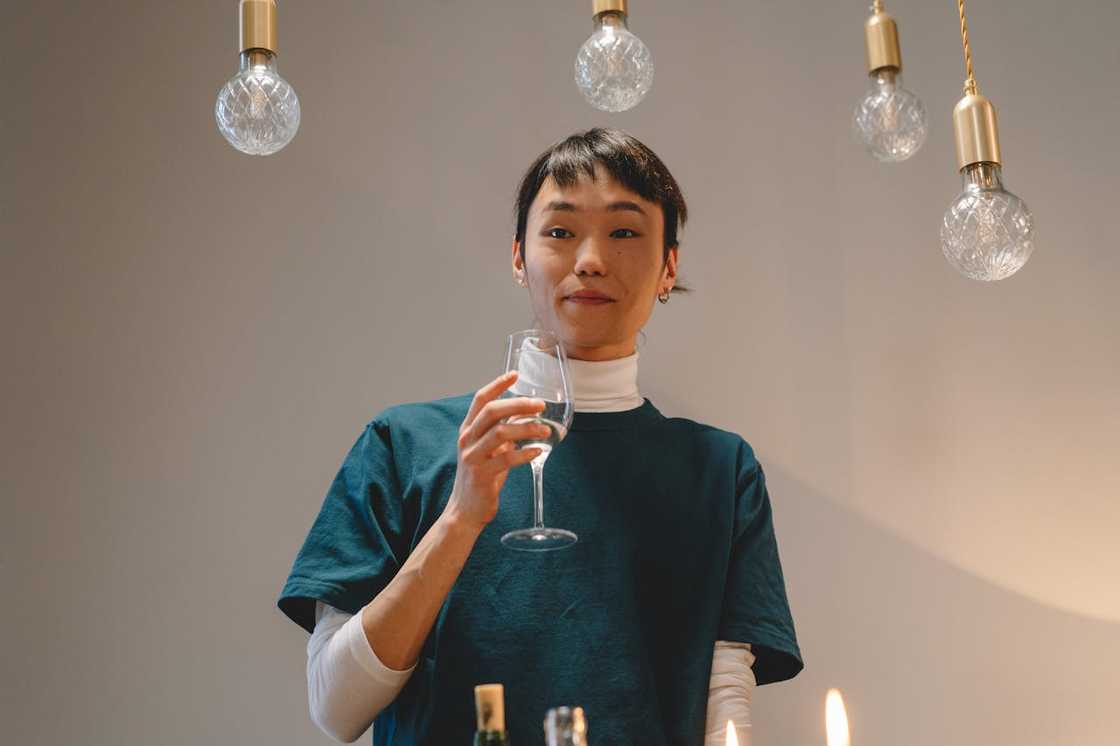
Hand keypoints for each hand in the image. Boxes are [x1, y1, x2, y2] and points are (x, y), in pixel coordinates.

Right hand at [444, 371, 549, 531]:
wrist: (465, 510)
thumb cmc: (480, 477)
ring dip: (527, 429)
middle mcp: (467, 440)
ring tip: (546, 431)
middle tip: (540, 405)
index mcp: (468, 430)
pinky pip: (507, 459)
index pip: (480, 399)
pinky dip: (525, 453)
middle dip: (519, 404)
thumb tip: (526, 415)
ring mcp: (473, 457)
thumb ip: (502, 432)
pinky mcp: (482, 475)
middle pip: (492, 411)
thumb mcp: (488, 449)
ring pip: (501, 433)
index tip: (515, 374)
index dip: (497, 384)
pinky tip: (538, 450)